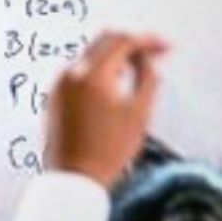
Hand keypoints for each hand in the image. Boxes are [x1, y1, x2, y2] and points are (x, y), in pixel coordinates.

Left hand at [44, 31, 169, 188]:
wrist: (74, 179)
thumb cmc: (108, 152)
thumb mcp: (139, 114)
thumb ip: (148, 78)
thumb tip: (148, 59)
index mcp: (92, 74)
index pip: (123, 41)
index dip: (148, 41)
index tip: (167, 48)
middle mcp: (70, 73)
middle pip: (105, 40)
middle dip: (132, 43)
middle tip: (155, 54)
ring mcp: (59, 84)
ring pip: (91, 54)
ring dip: (116, 56)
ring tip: (138, 70)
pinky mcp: (55, 96)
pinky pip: (79, 71)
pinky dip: (100, 70)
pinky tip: (115, 83)